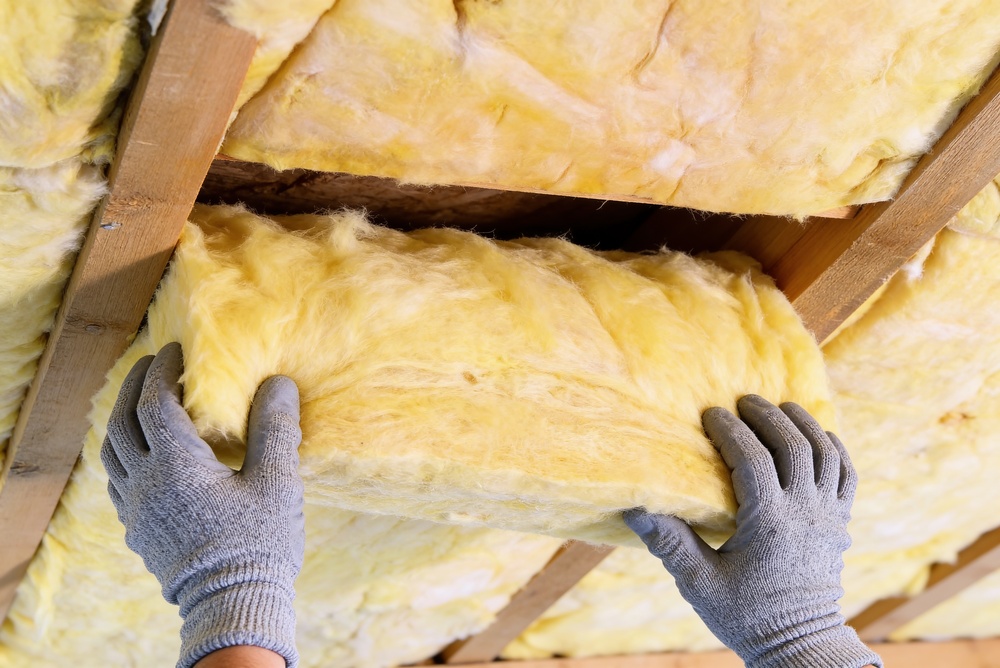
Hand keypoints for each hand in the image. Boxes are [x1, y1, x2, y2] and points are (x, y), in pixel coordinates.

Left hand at [101, 343, 304, 667]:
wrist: (234, 605)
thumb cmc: (260, 543)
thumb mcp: (277, 482)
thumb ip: (275, 428)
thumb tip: (278, 382)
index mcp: (177, 466)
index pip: (156, 403)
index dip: (164, 371)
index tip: (177, 349)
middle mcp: (146, 483)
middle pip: (123, 421)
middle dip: (135, 385)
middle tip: (154, 362)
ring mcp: (136, 509)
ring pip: (111, 451)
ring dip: (123, 417)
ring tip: (143, 399)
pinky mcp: (139, 530)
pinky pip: (116, 480)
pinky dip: (123, 451)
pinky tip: (143, 452)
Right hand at [624, 395, 881, 667]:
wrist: (799, 645)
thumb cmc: (744, 615)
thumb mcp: (699, 583)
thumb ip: (670, 543)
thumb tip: (633, 508)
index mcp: (769, 522)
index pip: (751, 458)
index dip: (729, 430)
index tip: (709, 413)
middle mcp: (804, 511)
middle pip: (792, 444)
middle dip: (766, 415)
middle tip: (741, 401)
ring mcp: (829, 516)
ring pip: (824, 451)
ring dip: (802, 423)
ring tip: (778, 407)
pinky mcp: (841, 523)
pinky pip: (847, 473)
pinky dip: (832, 446)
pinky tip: (816, 434)